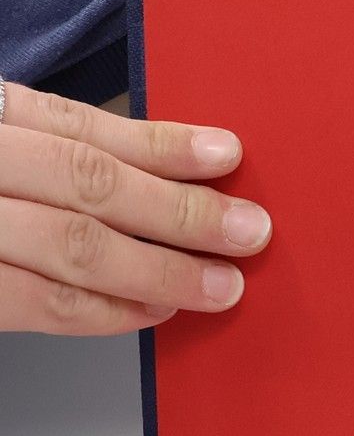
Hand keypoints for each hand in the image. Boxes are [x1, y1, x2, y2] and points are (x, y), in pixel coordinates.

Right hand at [0, 84, 271, 335]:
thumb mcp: (2, 142)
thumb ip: (56, 151)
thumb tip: (169, 176)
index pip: (82, 126)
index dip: (162, 145)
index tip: (227, 155)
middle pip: (90, 182)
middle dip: (181, 211)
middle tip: (247, 231)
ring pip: (75, 245)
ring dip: (161, 269)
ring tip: (219, 283)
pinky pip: (42, 302)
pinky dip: (107, 309)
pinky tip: (156, 309)